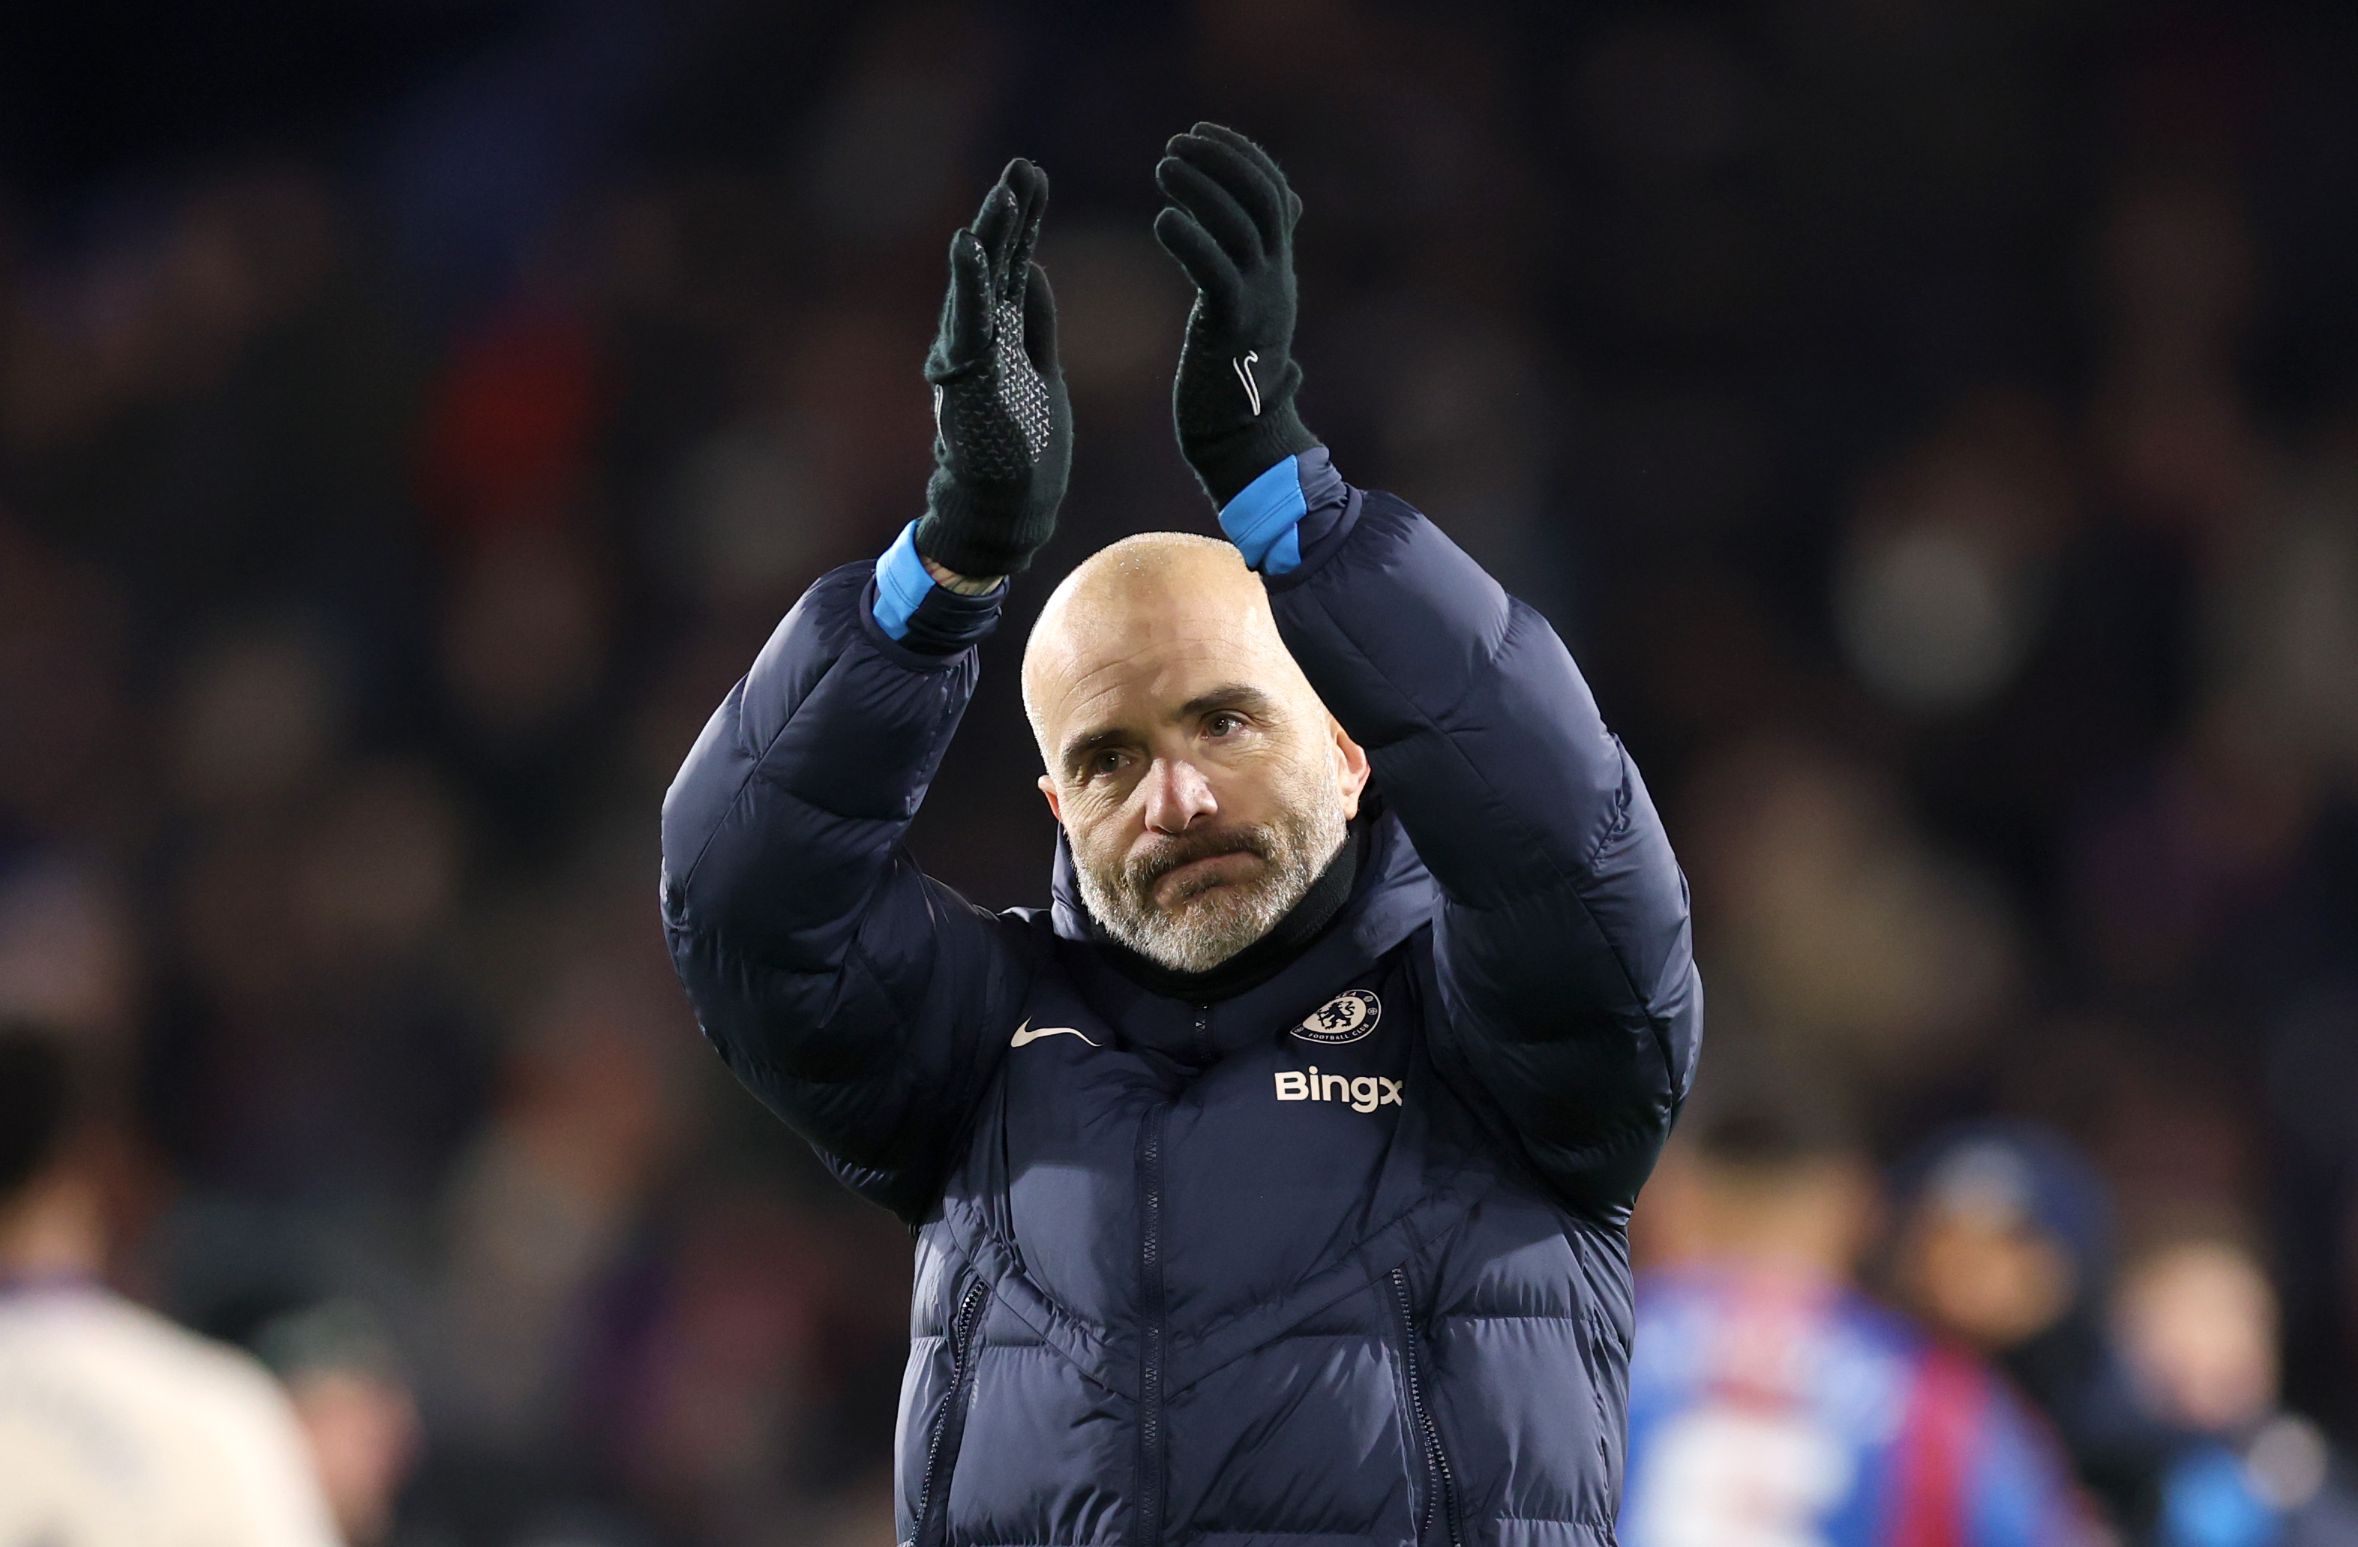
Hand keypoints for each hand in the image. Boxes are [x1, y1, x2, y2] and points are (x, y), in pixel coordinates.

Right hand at [916, 158, 1069, 579]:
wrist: (1006, 511)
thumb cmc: (1023, 448)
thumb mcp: (1041, 371)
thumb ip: (1035, 323)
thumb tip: (1037, 271)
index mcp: (1003, 336)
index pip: (1014, 265)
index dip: (1022, 221)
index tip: (1033, 176)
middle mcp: (980, 340)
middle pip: (994, 267)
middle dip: (1006, 218)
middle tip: (1022, 168)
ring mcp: (970, 360)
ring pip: (977, 289)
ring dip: (988, 241)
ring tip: (1000, 196)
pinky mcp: (967, 383)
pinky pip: (966, 327)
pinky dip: (969, 287)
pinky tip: (970, 248)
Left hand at [1152, 123, 1318, 506]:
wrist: (1242, 447)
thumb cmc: (1233, 385)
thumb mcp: (1251, 313)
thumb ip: (1256, 267)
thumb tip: (1282, 223)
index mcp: (1278, 274)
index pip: (1275, 194)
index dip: (1242, 155)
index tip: (1201, 132)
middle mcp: (1276, 283)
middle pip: (1262, 199)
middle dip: (1222, 160)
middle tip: (1176, 142)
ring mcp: (1259, 306)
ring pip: (1241, 228)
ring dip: (1202, 189)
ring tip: (1163, 167)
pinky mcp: (1232, 332)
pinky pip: (1217, 274)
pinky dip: (1192, 240)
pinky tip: (1162, 220)